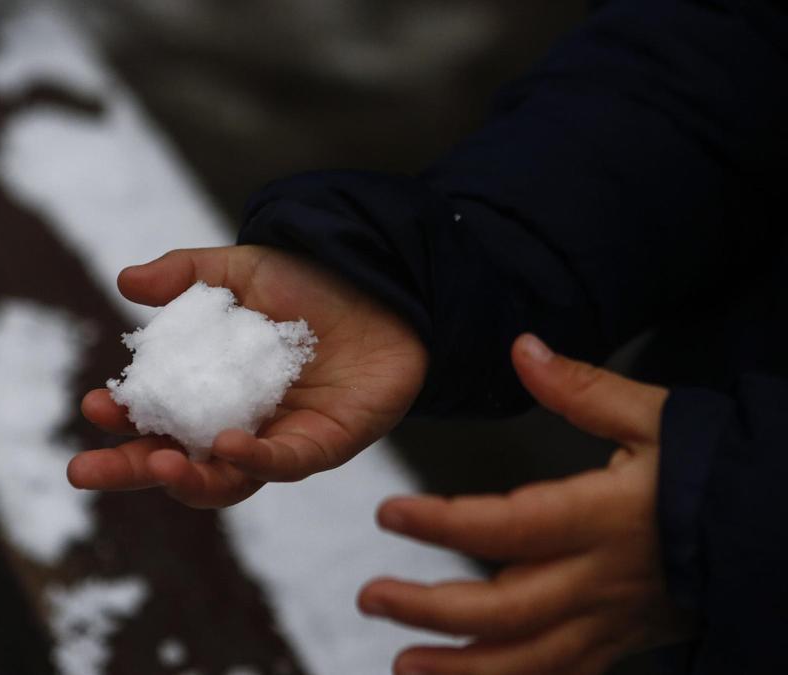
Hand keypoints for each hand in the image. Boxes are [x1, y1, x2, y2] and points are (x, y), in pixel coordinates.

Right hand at [66, 245, 427, 507]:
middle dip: (128, 470)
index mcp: (210, 391)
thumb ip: (186, 277)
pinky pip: (283, 462)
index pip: (156, 417)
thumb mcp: (241, 272)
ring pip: (224, 479)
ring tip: (156, 465)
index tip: (92, 405)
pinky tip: (225, 445)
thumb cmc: (314, 284)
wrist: (389, 284)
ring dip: (185, 478)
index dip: (122, 419)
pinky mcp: (322, 444)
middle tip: (81, 473)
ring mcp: (278, 439)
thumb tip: (125, 281)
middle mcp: (238, 424)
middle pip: (176, 462)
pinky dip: (252, 457)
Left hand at [359, 334, 694, 674]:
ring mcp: (612, 620)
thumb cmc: (716, 471)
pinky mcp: (621, 642)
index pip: (508, 527)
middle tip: (371, 597)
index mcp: (603, 517)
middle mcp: (601, 579)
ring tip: (405, 666)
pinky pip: (561, 673)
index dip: (443, 524)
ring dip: (462, 669)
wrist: (776, 534)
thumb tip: (522, 348)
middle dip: (431, 609)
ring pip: (529, 660)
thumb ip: (582, 389)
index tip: (389, 513)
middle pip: (506, 608)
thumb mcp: (656, 418)